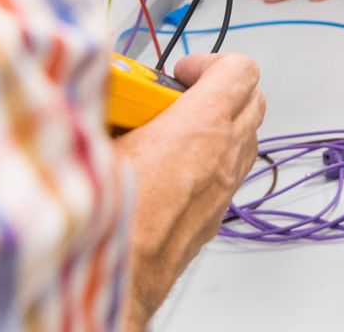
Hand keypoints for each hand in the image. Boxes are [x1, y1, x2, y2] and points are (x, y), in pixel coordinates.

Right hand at [113, 53, 263, 331]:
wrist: (118, 282)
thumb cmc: (110, 221)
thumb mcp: (95, 142)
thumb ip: (101, 101)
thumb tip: (91, 79)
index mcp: (202, 128)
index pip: (240, 70)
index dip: (210, 61)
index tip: (179, 71)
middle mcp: (224, 157)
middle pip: (252, 99)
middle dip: (220, 87)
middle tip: (177, 94)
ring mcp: (224, 189)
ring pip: (245, 136)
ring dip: (218, 123)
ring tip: (171, 127)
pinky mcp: (214, 216)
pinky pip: (229, 172)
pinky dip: (210, 157)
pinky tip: (168, 165)